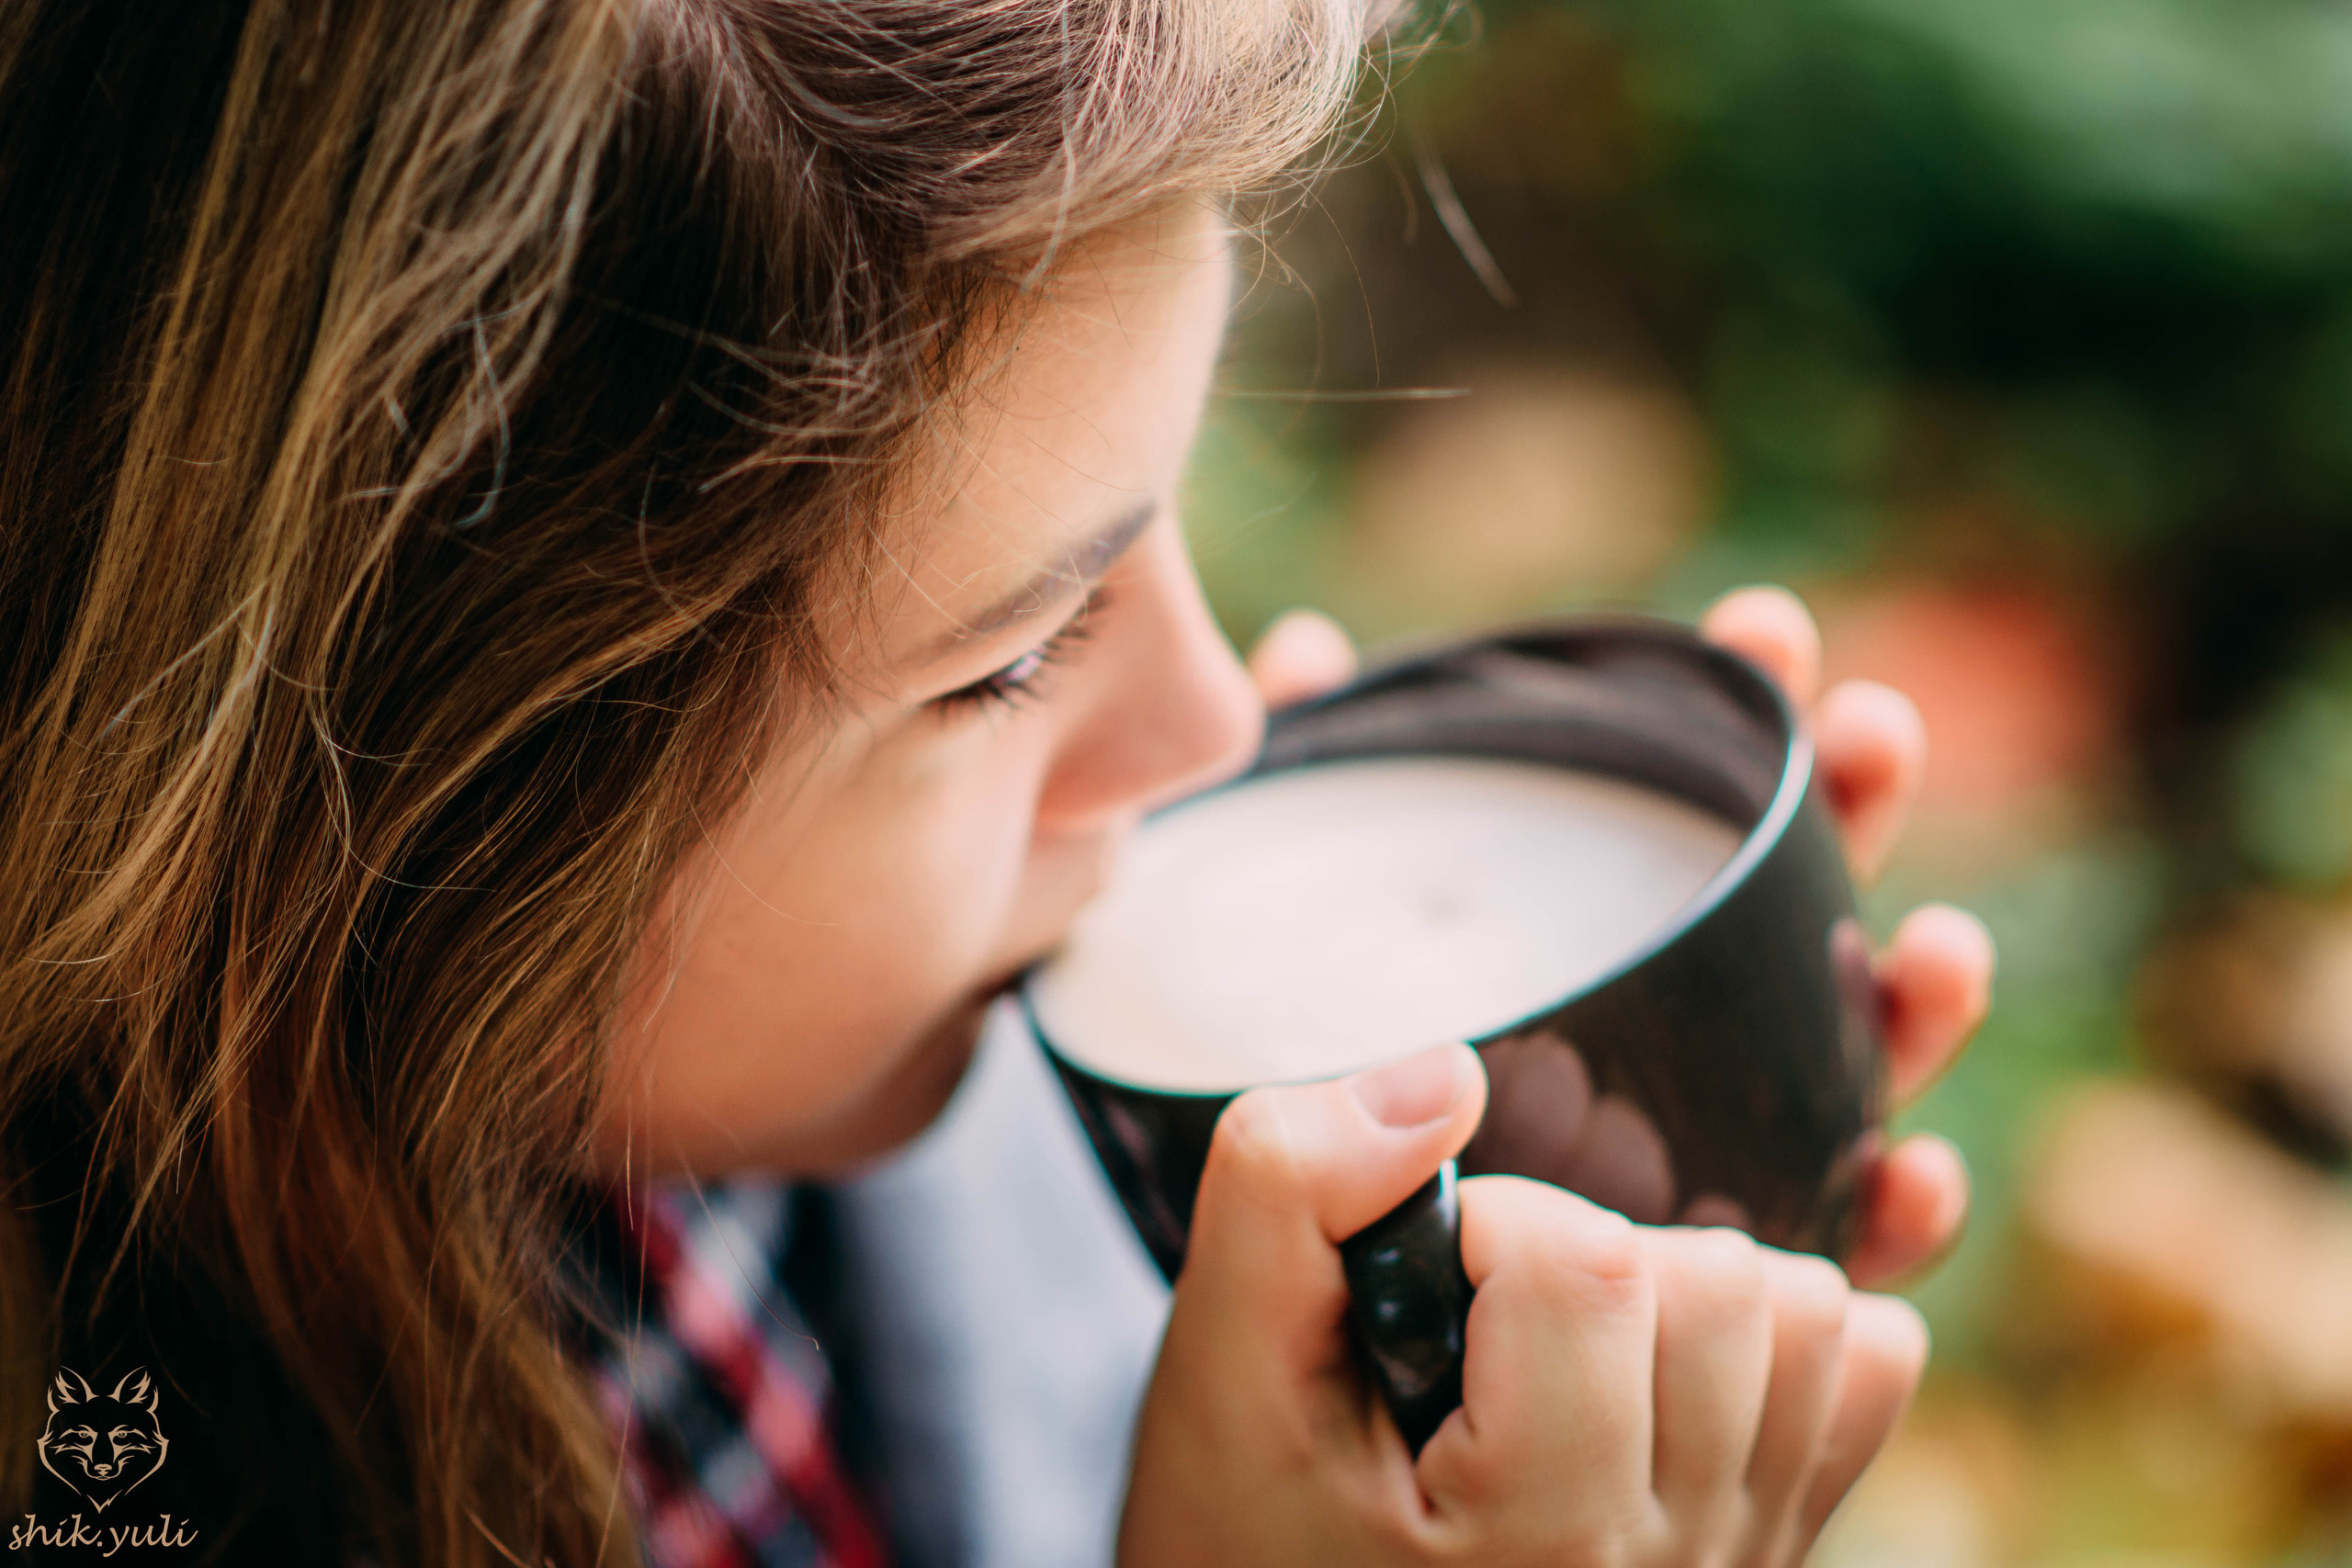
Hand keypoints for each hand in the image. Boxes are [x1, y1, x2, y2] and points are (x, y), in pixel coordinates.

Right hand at [1120, 1044, 1928, 1566]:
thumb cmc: (1249, 1512)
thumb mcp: (1223, 1361)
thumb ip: (1290, 1192)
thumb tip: (1445, 1077)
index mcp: (1533, 1524)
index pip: (1588, 1267)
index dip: (1491, 1219)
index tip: (1424, 1283)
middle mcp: (1665, 1561)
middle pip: (1722, 1287)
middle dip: (1595, 1247)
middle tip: (1491, 1312)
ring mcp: (1739, 1559)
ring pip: (1812, 1317)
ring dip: (1693, 1277)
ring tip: (1572, 1328)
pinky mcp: (1780, 1542)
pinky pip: (1867, 1371)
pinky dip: (1791, 1326)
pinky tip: (1673, 1346)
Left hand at [1243, 596, 1995, 1287]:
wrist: (1274, 1389)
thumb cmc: (1286, 1158)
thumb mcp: (1264, 976)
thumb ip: (1286, 822)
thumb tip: (1306, 649)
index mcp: (1571, 948)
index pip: (1669, 820)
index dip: (1728, 721)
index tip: (1762, 630)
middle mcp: (1650, 1043)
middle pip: (1781, 913)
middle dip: (1849, 814)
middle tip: (1874, 733)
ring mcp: (1690, 1158)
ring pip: (1836, 1069)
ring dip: (1909, 1003)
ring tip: (1941, 951)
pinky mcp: (1702, 1297)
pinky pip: (1816, 1259)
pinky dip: (1887, 1215)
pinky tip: (1912, 1178)